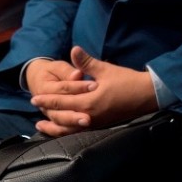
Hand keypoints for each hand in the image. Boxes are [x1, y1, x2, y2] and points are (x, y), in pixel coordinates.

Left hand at [29, 46, 157, 135]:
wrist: (148, 95)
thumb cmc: (127, 81)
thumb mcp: (106, 70)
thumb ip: (87, 63)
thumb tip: (73, 49)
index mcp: (89, 102)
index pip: (61, 101)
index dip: (47, 99)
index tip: (34, 97)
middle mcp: (89, 116)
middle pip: (61, 117)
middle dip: (47, 111)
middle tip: (34, 107)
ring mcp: (95, 123)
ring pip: (68, 129)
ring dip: (53, 127)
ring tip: (42, 125)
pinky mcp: (101, 126)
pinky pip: (78, 132)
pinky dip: (67, 131)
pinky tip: (63, 129)